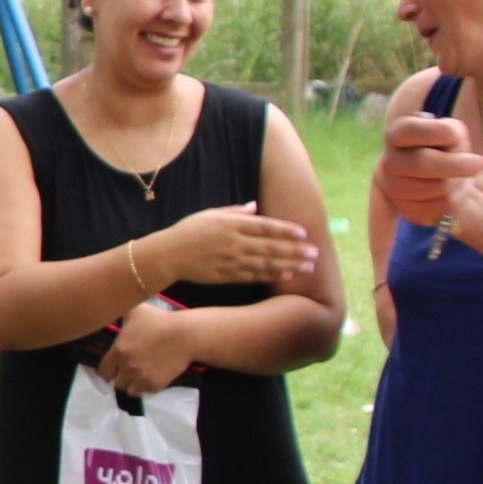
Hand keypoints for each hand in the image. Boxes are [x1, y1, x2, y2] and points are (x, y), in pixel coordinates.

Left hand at [97, 300, 197, 396]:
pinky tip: (155, 375)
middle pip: (117, 384)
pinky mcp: (156, 384)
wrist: (185, 335)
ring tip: (142, 376)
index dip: (109, 370)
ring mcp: (141, 378)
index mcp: (118, 351)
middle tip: (131, 370)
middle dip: (123, 378)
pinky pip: (148, 391)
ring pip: (132, 391)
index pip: (104, 372)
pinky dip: (150, 386)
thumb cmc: (160, 320)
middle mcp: (127, 367)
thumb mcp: (136, 311)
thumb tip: (114, 310)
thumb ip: (121, 313)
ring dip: (135, 385)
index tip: (116, 367)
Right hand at [152, 201, 319, 287]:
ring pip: (266, 263)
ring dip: (289, 265)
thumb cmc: (188, 231)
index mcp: (231, 224)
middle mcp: (233, 242)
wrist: (167, 255)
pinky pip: (253, 276)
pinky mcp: (226, 275)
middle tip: (314, 253)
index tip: (303, 233)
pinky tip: (285, 275)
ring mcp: (230, 260)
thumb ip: (235, 211)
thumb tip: (256, 207)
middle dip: (295, 250)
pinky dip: (270, 276)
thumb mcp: (209, 214)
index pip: (265, 226)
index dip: (285, 230)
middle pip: (270, 247)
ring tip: (307, 268)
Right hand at [375, 111, 482, 226]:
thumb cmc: (448, 146)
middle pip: (422, 164)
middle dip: (457, 164)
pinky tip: (463, 188)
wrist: (446, 173)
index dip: (436, 132)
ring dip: (460, 180)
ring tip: (468, 175)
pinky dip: (460, 197)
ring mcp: (393, 189)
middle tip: (481, 163)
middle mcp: (388, 162)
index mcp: (396, 134)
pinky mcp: (407, 210)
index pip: (409, 130)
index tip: (456, 137)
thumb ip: (449, 132)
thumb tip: (452, 151)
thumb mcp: (450, 130)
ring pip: (436, 187)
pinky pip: (441, 205)